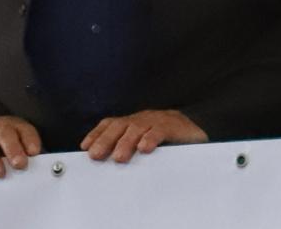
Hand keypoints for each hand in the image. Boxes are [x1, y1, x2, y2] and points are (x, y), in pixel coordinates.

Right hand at [0, 116, 41, 177]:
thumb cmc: (7, 146)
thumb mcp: (20, 146)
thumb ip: (27, 157)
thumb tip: (40, 171)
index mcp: (16, 126)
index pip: (25, 131)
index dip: (30, 140)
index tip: (34, 152)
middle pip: (6, 134)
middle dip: (13, 150)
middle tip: (19, 164)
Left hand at [80, 109, 206, 162]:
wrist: (195, 128)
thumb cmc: (165, 139)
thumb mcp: (143, 141)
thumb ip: (127, 148)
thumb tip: (104, 161)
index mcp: (133, 122)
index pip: (111, 124)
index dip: (97, 134)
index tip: (85, 147)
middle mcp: (142, 119)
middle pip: (120, 125)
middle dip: (105, 140)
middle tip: (95, 155)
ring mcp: (156, 121)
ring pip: (137, 128)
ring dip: (126, 142)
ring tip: (119, 158)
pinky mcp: (172, 126)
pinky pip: (159, 130)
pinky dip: (151, 138)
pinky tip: (145, 148)